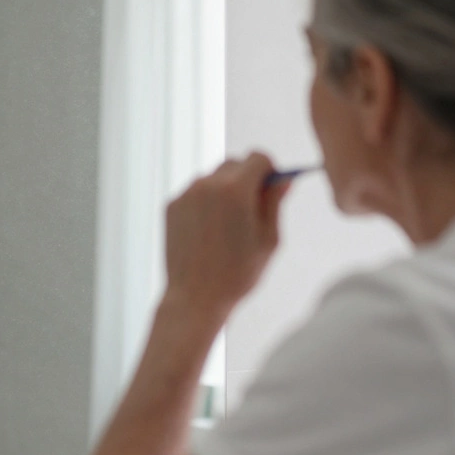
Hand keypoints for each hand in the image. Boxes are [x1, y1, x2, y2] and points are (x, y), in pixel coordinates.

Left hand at [163, 152, 291, 317]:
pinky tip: (208, 232)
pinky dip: (204, 203)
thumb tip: (283, 179)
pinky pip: (194, 193)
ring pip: (212, 177)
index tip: (271, 188)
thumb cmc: (238, 274)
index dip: (269, 170)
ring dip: (224, 190)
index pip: (258, 157)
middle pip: (234, 163)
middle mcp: (207, 184)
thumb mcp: (268, 239)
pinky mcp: (171, 206)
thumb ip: (275, 203)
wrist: (195, 298)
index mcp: (236, 189)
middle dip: (246, 178)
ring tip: (227, 226)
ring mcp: (185, 194)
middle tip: (252, 208)